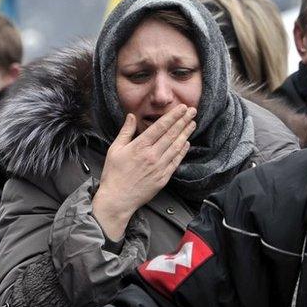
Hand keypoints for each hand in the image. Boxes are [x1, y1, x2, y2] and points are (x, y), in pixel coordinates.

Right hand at [92, 104, 196, 239]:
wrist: (118, 198)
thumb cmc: (114, 174)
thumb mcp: (115, 149)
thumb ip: (125, 131)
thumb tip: (131, 116)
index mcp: (140, 146)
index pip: (161, 127)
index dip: (173, 116)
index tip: (182, 108)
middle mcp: (152, 155)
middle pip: (171, 134)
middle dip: (183, 121)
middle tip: (192, 111)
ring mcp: (159, 167)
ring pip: (176, 147)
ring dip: (185, 134)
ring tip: (192, 124)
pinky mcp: (163, 178)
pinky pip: (176, 161)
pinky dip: (182, 151)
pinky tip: (187, 143)